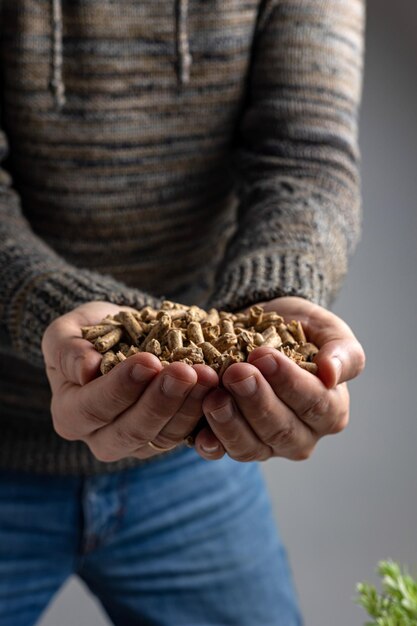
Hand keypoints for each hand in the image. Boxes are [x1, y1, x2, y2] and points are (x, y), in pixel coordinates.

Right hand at [42, 301, 217, 461]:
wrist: (120, 337)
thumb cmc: (87, 334)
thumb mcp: (68, 331)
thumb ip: (68, 348)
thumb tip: (85, 370)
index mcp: (70, 414)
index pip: (94, 407)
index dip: (121, 386)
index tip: (148, 360)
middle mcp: (101, 438)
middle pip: (132, 431)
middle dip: (162, 400)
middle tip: (187, 371)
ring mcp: (138, 444)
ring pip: (165, 436)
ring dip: (189, 405)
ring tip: (208, 374)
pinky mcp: (168, 439)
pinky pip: (189, 435)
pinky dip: (204, 411)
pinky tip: (218, 388)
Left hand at [195, 297, 365, 461]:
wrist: (260, 329)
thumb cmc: (300, 330)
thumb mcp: (327, 330)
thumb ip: (342, 352)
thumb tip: (333, 375)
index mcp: (330, 410)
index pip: (314, 403)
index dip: (289, 382)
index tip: (263, 356)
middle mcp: (301, 436)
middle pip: (280, 429)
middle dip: (256, 401)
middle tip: (236, 372)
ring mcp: (266, 445)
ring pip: (251, 447)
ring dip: (230, 423)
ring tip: (214, 396)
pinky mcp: (234, 444)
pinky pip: (223, 452)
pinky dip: (211, 444)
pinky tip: (200, 433)